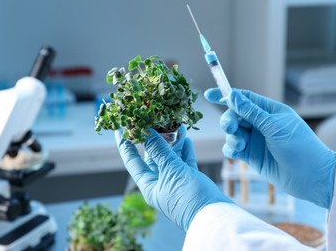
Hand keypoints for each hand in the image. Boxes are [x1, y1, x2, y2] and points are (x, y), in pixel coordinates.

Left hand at [115, 125, 231, 230]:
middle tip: (153, 119)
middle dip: (153, 138)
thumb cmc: (189, 197)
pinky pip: (184, 162)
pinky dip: (185, 151)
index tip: (120, 127)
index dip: (125, 144)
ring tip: (174, 124)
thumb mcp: (171, 170)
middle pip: (152, 157)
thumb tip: (146, 132)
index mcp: (149, 184)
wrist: (215, 216)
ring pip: (170, 158)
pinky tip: (186, 138)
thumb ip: (159, 150)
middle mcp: (160, 183)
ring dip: (172, 142)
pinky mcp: (190, 181)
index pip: (132, 161)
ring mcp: (175, 182)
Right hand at [205, 88, 335, 208]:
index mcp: (269, 111)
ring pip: (232, 133)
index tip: (209, 94)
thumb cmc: (300, 147)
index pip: (244, 98)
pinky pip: (233, 148)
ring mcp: (255, 139)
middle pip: (235, 115)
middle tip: (230, 127)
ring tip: (239, 145)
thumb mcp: (274, 126)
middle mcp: (261, 123)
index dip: (226, 95)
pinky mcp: (251, 155)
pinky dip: (230, 148)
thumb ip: (251, 112)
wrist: (311, 178)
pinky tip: (235, 152)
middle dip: (229, 120)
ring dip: (231, 137)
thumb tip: (233, 95)